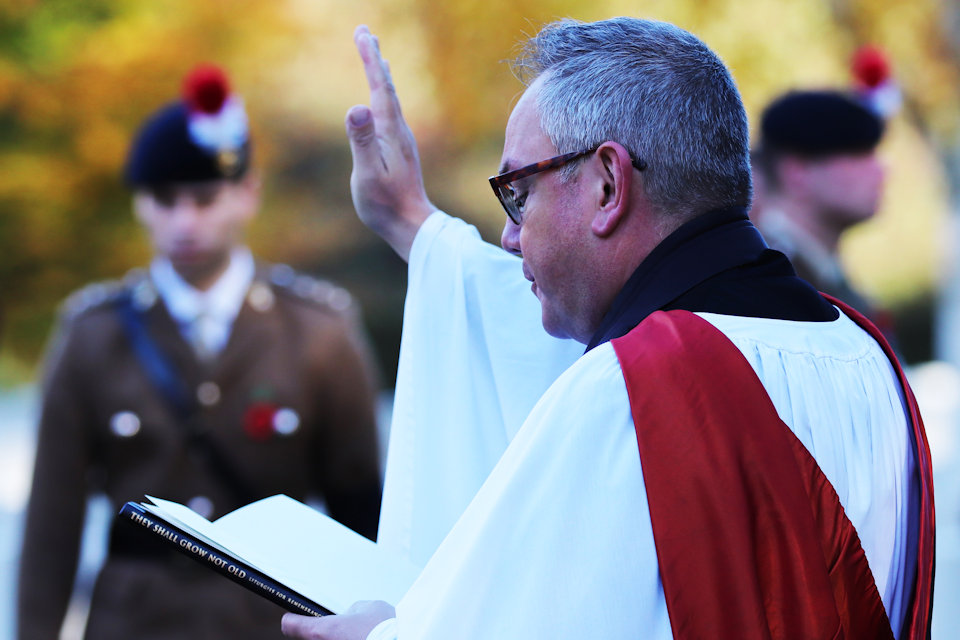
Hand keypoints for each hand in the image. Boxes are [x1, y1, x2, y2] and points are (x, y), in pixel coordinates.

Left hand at [281, 600, 394, 639]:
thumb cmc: (386, 628)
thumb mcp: (366, 608)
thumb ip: (350, 612)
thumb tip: (349, 617)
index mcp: (322, 632)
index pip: (291, 626)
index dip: (294, 621)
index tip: (293, 620)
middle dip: (325, 635)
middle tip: (344, 629)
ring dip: (340, 639)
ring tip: (361, 634)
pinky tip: (363, 638)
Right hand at [346, 25, 435, 261]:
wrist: (411, 225)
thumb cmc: (386, 204)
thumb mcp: (367, 174)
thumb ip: (362, 141)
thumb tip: (356, 108)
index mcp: (391, 133)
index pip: (380, 88)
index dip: (371, 60)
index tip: (363, 34)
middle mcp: (398, 131)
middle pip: (386, 88)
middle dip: (374, 59)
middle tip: (365, 33)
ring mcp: (399, 140)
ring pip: (389, 99)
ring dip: (380, 75)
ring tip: (375, 57)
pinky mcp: (398, 150)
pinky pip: (388, 113)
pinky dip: (383, 95)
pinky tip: (380, 99)